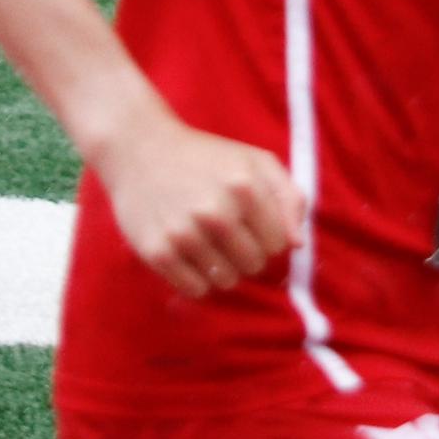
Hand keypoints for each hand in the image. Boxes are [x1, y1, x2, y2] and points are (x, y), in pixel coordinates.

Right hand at [93, 108, 302, 297]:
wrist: (140, 148)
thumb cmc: (207, 157)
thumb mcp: (256, 161)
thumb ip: (289, 197)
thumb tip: (297, 245)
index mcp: (244, 187)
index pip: (277, 244)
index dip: (266, 235)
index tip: (249, 221)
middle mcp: (215, 212)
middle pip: (254, 265)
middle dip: (246, 253)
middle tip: (226, 232)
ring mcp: (184, 234)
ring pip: (226, 281)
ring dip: (222, 267)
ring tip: (207, 242)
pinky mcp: (158, 252)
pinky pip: (196, 290)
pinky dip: (197, 278)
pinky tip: (189, 253)